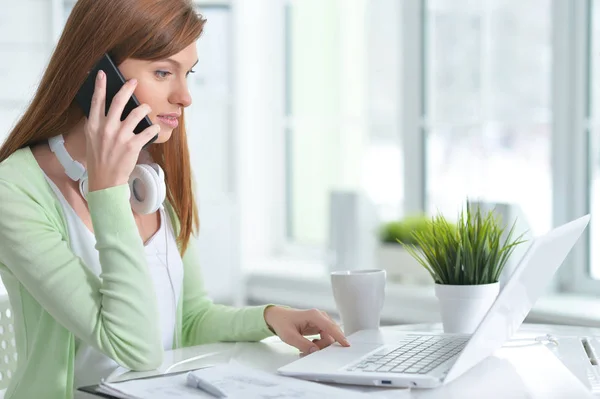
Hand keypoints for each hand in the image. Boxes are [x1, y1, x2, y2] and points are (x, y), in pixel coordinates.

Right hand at [85, 70, 160, 191]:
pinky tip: (155, 128)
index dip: (100, 86)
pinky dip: (154, 129)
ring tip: (147, 109)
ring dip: (145, 109)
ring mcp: (120, 136)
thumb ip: (98, 124)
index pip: (96, 101)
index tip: (102, 74)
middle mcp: (106, 128)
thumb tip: (107, 109)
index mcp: (94, 125)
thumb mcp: (92, 139)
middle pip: (119, 101)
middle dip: (128, 88)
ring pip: (138, 113)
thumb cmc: (99, 159)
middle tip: (134, 82)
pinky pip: (149, 131)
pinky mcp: (133, 145)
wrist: (104, 180)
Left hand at [264, 306, 349, 354]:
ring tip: (306, 349)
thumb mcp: (289, 336)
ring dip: (320, 345)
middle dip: (324, 345)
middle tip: (311, 351)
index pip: (330, 326)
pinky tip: (309, 345)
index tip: (346, 345)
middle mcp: (319, 316)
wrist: (277, 317)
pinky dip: (319, 343)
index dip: (339, 336)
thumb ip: (303, 344)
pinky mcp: (319, 325)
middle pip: (331, 334)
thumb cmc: (282, 323)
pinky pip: (325, 337)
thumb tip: (315, 351)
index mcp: (314, 315)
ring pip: (328, 337)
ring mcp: (320, 320)